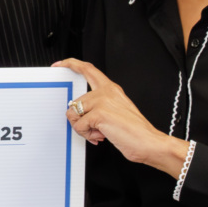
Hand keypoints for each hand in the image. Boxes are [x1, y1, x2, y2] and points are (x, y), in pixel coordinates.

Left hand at [55, 58, 187, 176]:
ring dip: (83, 129)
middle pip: (74, 102)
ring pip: (74, 114)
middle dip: (78, 120)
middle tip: (93, 129)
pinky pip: (79, 126)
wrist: (148, 142)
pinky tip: (100, 136)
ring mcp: (102, 100)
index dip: (71, 64)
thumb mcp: (114, 112)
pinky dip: (86, 135)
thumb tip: (77, 113)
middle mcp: (106, 91)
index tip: (59, 65)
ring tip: (99, 132)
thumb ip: (97, 107)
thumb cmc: (134, 131)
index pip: (87, 69)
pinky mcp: (99, 113)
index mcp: (111, 88)